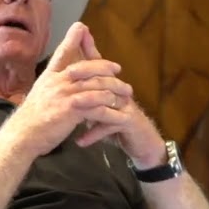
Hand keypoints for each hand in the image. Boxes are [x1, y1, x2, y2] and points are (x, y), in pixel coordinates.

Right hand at [2, 22, 132, 157]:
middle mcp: (56, 81)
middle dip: (105, 66)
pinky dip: (109, 106)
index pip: (61, 51)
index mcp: (49, 76)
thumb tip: (61, 77)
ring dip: (114, 88)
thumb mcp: (40, 94)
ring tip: (125, 92)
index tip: (82, 27)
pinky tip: (117, 108)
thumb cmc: (32, 118)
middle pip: (87, 67)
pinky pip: (95, 104)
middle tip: (118, 69)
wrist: (23, 136)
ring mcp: (63, 94)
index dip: (72, 38)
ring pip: (95, 85)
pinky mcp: (70, 109)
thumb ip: (52, 83)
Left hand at [70, 36, 165, 167]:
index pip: (99, 69)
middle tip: (67, 80)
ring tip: (71, 108)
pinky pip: (109, 126)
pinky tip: (79, 141)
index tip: (66, 67)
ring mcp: (126, 107)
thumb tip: (72, 75)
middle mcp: (120, 92)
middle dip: (84, 80)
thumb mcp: (102, 104)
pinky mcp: (129, 123)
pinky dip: (93, 134)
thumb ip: (89, 90)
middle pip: (103, 81)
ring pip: (105, 102)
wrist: (143, 141)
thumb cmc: (117, 121)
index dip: (84, 66)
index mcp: (113, 85)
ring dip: (87, 106)